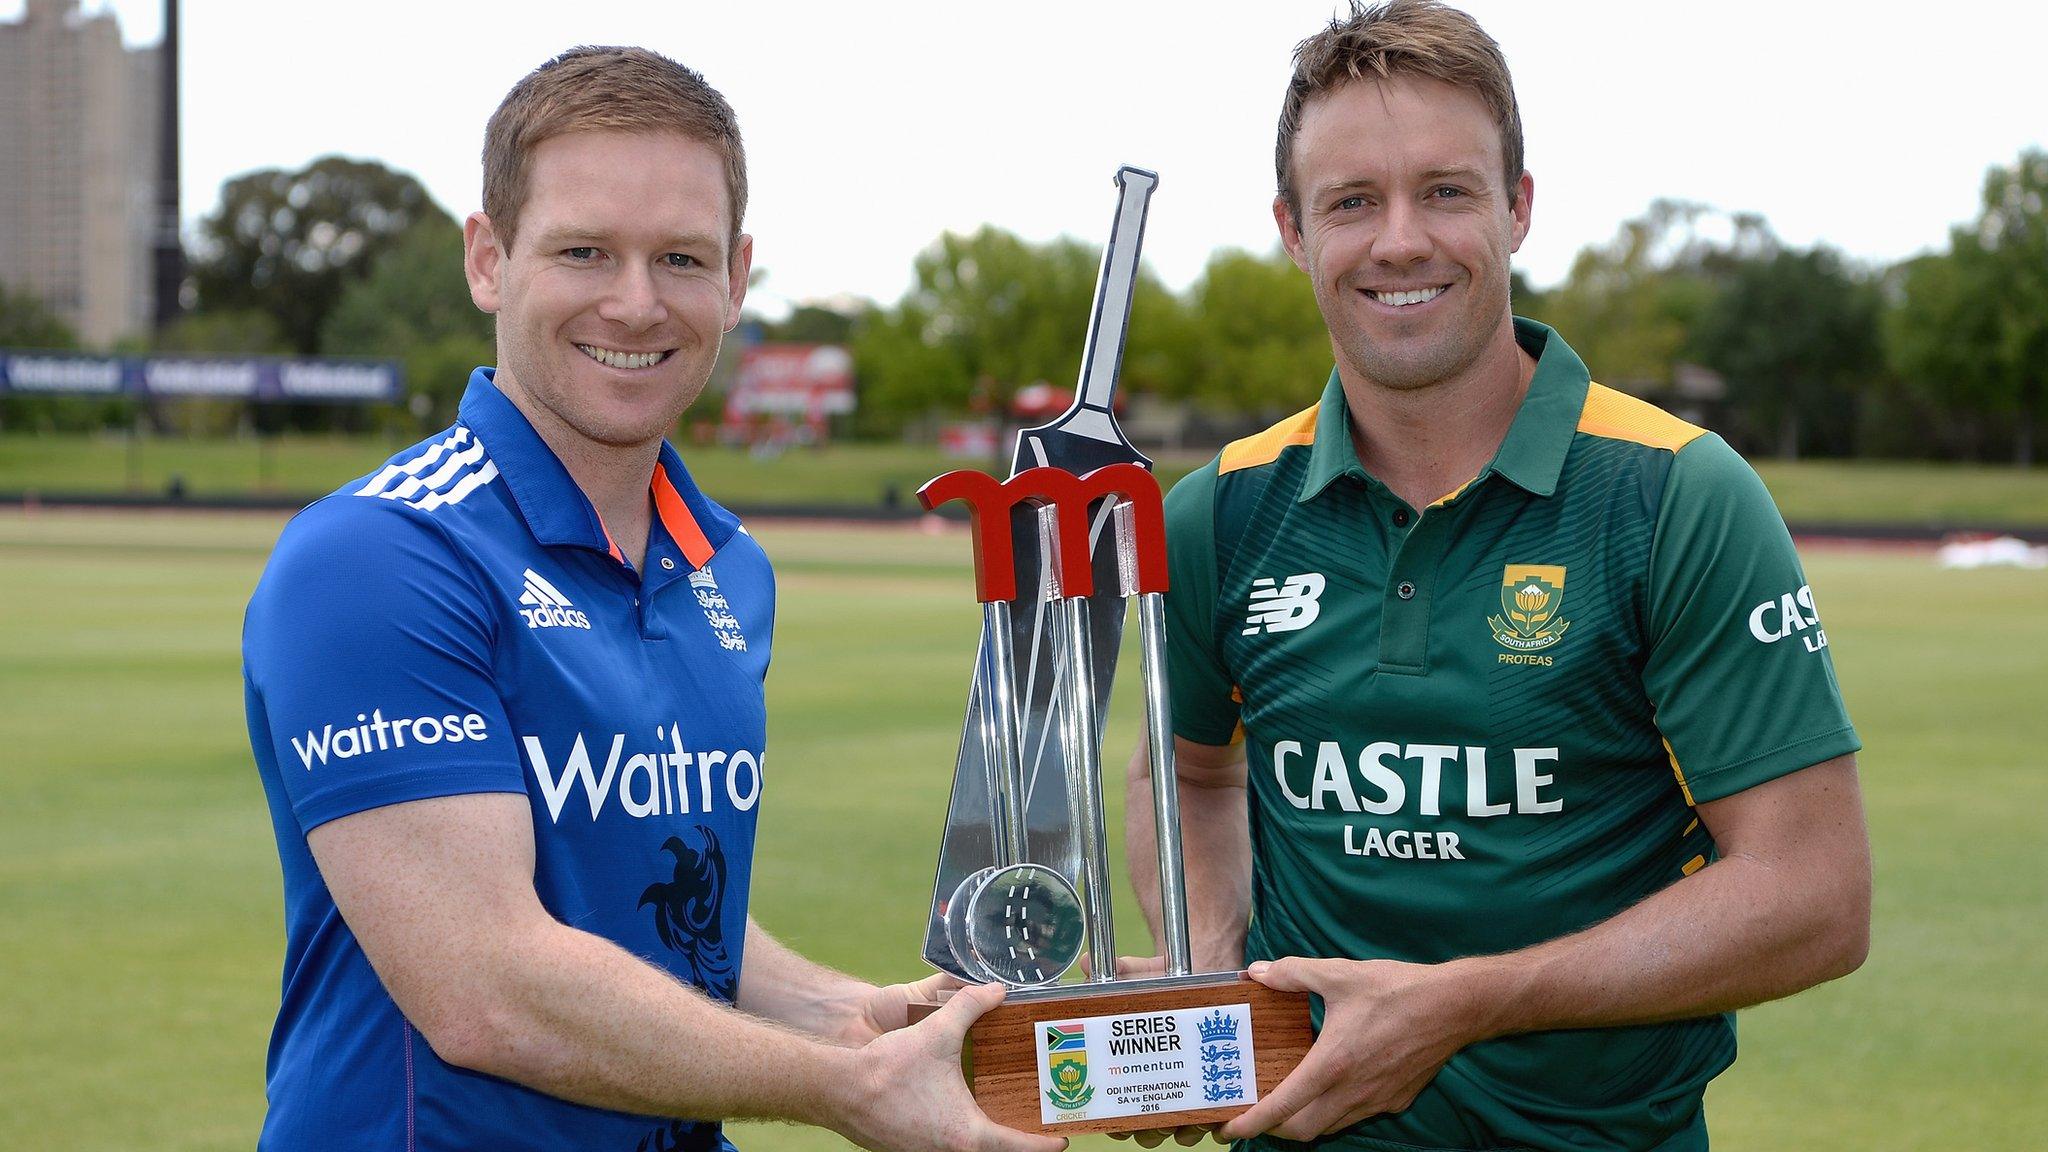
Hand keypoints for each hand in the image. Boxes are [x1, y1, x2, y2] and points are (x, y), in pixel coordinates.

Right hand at [835, 983, 1067, 1151]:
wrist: (837, 1090)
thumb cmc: (888, 1069)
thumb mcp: (936, 1033)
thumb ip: (969, 1007)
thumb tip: (996, 991)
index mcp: (967, 1135)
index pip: (1019, 1149)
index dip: (1044, 1145)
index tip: (1062, 1140)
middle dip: (1017, 1140)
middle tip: (1034, 1121)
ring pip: (967, 1151)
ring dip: (984, 1137)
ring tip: (1002, 1114)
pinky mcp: (908, 1150)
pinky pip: (943, 1148)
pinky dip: (958, 1134)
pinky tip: (959, 1111)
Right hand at [1097, 957, 1217, 1146]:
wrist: (1207, 967)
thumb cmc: (1165, 980)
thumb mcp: (1140, 975)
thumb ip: (1116, 972)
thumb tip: (1086, 965)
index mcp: (1136, 1066)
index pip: (1121, 1108)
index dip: (1118, 1121)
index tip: (1118, 1123)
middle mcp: (1160, 1083)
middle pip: (1150, 1127)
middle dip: (1150, 1132)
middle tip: (1154, 1124)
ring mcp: (1190, 1088)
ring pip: (1181, 1128)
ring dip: (1182, 1131)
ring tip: (1186, 1122)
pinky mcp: (1218, 1085)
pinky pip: (1215, 1115)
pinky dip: (1214, 1121)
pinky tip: (1215, 1117)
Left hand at [1219, 957, 1484, 1141]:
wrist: (1455, 1006)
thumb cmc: (1398, 989)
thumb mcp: (1339, 973)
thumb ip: (1294, 974)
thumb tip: (1259, 972)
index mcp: (1333, 1063)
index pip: (1282, 1108)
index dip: (1251, 1123)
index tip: (1229, 1129)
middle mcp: (1353, 1091)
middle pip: (1302, 1130)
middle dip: (1273, 1129)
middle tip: (1254, 1113)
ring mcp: (1376, 1100)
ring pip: (1330, 1126)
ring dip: (1304, 1121)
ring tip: (1287, 1100)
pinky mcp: (1396, 1100)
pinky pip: (1356, 1115)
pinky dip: (1334, 1110)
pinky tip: (1332, 1085)